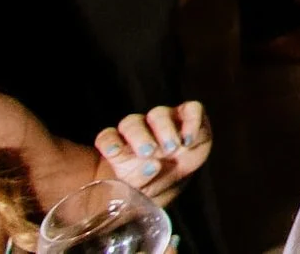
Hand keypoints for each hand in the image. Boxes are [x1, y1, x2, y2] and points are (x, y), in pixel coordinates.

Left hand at [95, 102, 210, 202]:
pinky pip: (191, 109)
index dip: (109, 142)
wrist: (173, 179)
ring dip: (164, 130)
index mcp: (119, 145)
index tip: (114, 153)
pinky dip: (191, 121)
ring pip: (158, 114)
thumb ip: (139, 178)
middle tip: (149, 152)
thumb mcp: (139, 189)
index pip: (108, 137)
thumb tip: (153, 165)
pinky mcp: (189, 116)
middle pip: (132, 124)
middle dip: (140, 137)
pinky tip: (188, 140)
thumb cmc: (148, 183)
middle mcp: (139, 128)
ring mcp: (164, 119)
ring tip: (172, 148)